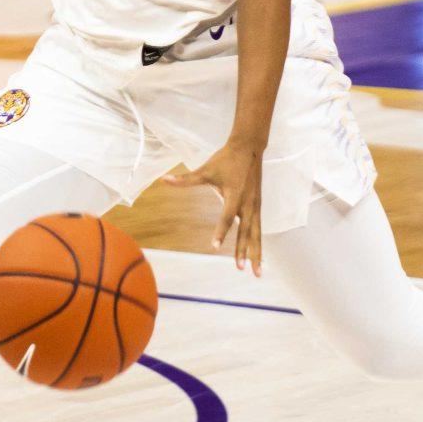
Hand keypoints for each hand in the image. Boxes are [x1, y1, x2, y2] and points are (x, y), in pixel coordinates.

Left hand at [165, 139, 265, 273]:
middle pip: (247, 231)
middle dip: (244, 251)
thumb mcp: (205, 170)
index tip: (215, 247)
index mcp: (234, 195)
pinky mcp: (258, 206)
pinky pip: (259, 229)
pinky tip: (258, 257)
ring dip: (257, 253)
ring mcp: (255, 206)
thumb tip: (163, 180)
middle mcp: (248, 203)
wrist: (249, 148)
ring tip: (257, 273)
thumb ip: (186, 180)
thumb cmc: (225, 159)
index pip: (227, 217)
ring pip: (256, 234)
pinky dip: (258, 243)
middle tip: (241, 268)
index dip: (220, 232)